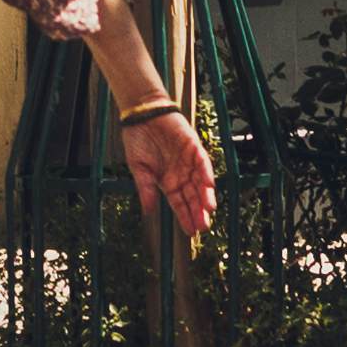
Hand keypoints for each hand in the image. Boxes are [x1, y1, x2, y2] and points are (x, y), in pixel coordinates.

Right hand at [116, 102, 218, 247]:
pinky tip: (209, 185)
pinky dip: (206, 172)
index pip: (179, 203)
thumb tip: (148, 212)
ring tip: (208, 210)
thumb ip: (145, 189)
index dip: (185, 217)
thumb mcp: (138, 169)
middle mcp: (181, 173)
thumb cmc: (138, 140)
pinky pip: (202, 161)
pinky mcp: (193, 145)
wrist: (141, 114)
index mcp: (168, 181)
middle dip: (198, 211)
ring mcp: (188, 160)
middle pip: (192, 196)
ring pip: (200, 182)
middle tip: (203, 227)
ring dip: (205, 195)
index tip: (190, 232)